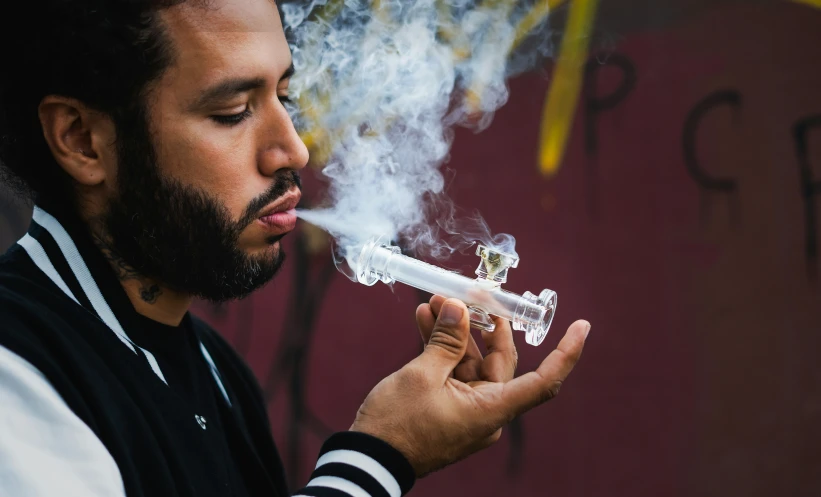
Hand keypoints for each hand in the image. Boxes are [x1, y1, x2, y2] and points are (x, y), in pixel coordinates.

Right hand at [350, 295, 589, 476]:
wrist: (369, 458)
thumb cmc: (398, 425)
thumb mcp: (421, 375)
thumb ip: (446, 339)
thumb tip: (459, 307)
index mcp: (492, 409)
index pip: (543, 381)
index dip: (565, 353)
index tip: (582, 326)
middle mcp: (487, 410)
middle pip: (499, 359)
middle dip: (483, 322)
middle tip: (469, 292)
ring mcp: (467, 409)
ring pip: (470, 360)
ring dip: (454, 331)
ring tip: (434, 302)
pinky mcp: (448, 406)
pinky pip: (453, 371)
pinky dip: (442, 347)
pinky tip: (426, 320)